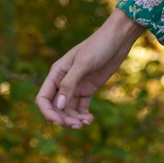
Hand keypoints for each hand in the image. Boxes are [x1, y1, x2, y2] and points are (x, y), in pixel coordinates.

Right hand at [35, 8, 145, 128]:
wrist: (119, 38)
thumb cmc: (99, 45)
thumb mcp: (83, 63)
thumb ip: (69, 83)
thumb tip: (58, 106)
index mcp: (57, 72)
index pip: (44, 98)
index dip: (48, 112)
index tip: (58, 121)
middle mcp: (64, 81)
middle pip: (56, 107)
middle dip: (63, 119)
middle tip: (77, 125)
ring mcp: (77, 85)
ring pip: (68, 109)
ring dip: (74, 119)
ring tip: (86, 122)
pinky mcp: (89, 88)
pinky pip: (81, 107)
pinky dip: (83, 115)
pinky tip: (89, 119)